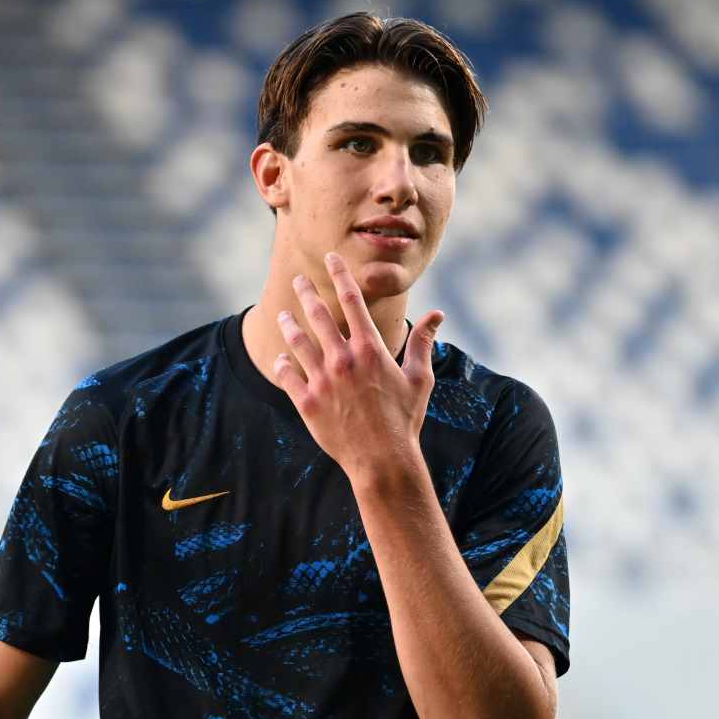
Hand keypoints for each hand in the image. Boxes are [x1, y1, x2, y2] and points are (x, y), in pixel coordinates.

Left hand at [274, 252, 443, 479]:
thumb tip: (438, 314)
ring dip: (288, 325)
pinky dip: (282, 364)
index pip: (351, 299)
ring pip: (297, 342)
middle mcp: (342, 359)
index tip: (331, 258)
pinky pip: (287, 375)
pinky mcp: (306, 402)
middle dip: (305, 292)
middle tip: (297, 280)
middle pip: (317, 315)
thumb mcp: (419, 378)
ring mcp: (322, 380)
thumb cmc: (405, 419)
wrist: (383, 460)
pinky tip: (280, 359)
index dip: (340, 274)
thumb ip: (423, 342)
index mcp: (370, 348)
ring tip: (283, 316)